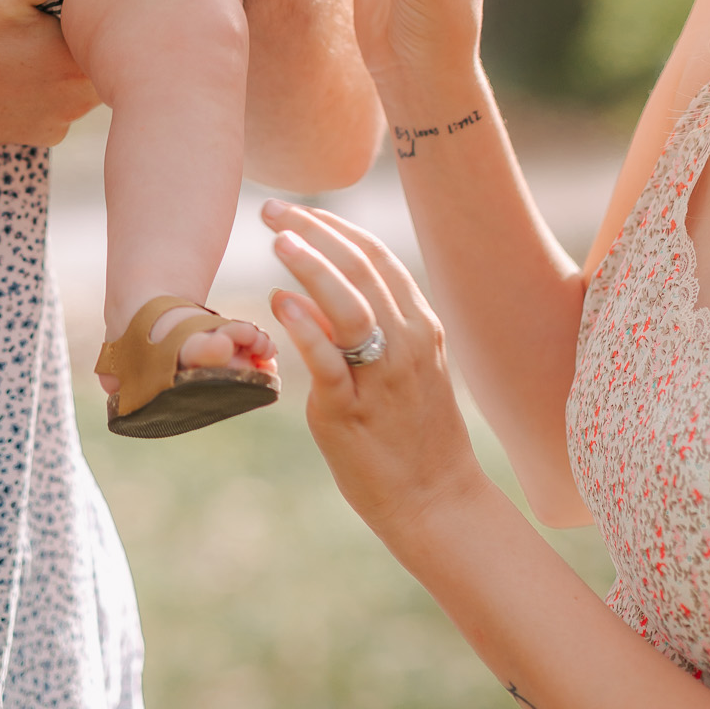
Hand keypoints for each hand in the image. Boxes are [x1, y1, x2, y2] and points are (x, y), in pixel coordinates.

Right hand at [0, 0, 101, 147]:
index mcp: (80, 59)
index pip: (113, 16)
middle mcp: (81, 98)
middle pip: (101, 44)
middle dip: (82, 20)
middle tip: (46, 3)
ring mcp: (62, 119)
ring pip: (83, 71)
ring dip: (66, 49)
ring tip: (31, 31)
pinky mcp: (43, 131)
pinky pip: (62, 96)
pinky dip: (48, 78)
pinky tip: (18, 63)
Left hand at [264, 201, 482, 540]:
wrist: (435, 499)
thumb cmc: (412, 429)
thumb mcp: (400, 365)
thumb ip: (360, 326)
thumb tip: (305, 290)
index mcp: (419, 324)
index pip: (376, 257)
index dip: (334, 226)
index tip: (298, 209)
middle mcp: (407, 342)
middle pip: (360, 268)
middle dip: (314, 231)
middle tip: (273, 210)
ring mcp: (384, 377)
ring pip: (351, 306)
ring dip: (312, 267)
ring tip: (278, 240)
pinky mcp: (355, 411)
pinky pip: (329, 362)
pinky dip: (306, 327)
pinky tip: (280, 302)